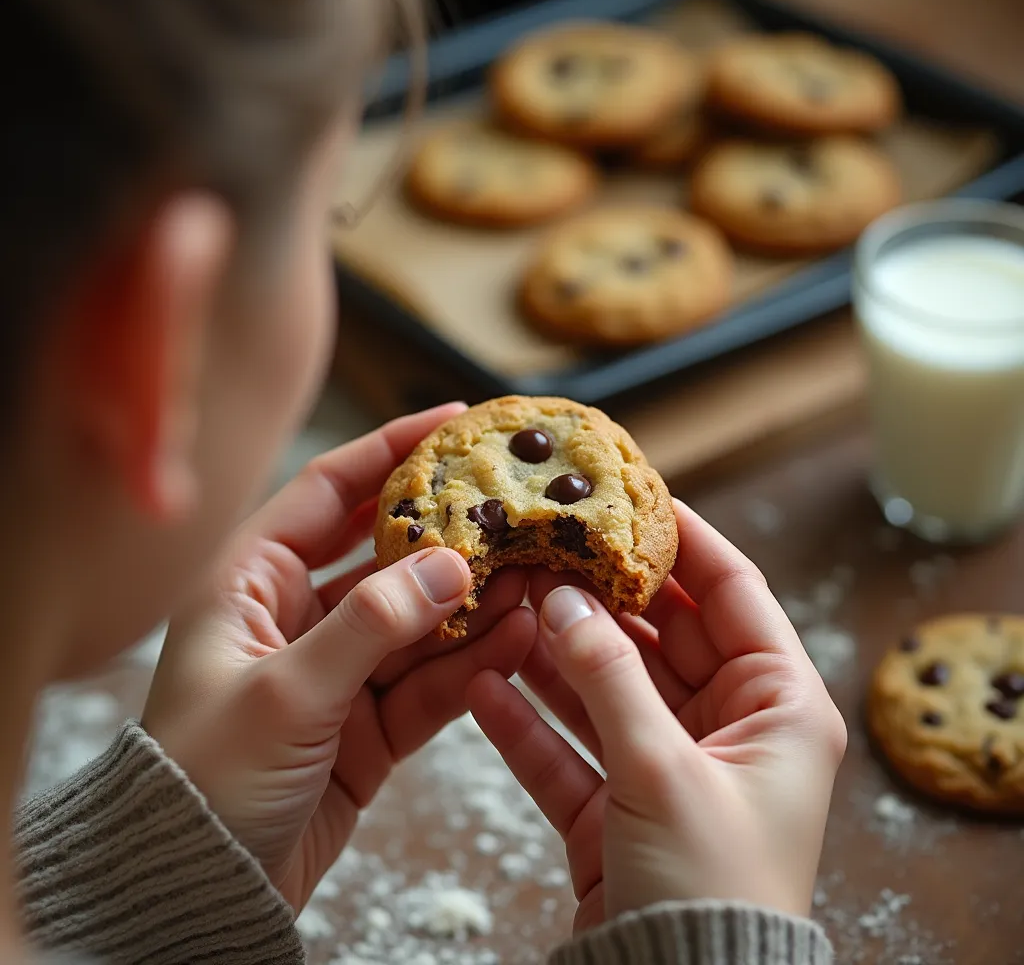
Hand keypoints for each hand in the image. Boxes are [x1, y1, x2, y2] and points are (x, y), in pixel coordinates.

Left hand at [143, 404, 534, 910]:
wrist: (199, 890)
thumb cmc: (206, 778)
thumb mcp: (285, 692)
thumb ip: (371, 623)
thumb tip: (450, 564)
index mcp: (249, 582)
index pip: (326, 491)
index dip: (389, 450)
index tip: (455, 423)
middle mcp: (295, 614)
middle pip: (385, 551)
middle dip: (449, 532)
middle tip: (513, 509)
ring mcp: (337, 669)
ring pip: (418, 619)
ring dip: (474, 603)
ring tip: (535, 581)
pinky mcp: (367, 722)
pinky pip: (427, 678)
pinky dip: (469, 662)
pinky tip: (515, 640)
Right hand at [468, 498, 845, 933]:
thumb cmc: (711, 889)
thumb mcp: (663, 770)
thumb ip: (609, 677)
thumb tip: (564, 600)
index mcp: (780, 707)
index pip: (734, 591)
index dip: (685, 539)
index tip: (635, 495)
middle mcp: (730, 727)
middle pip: (660, 634)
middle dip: (598, 597)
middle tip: (547, 550)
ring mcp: (672, 764)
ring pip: (608, 686)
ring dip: (556, 653)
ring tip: (505, 602)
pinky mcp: (621, 806)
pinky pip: (572, 746)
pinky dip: (530, 721)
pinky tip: (481, 686)